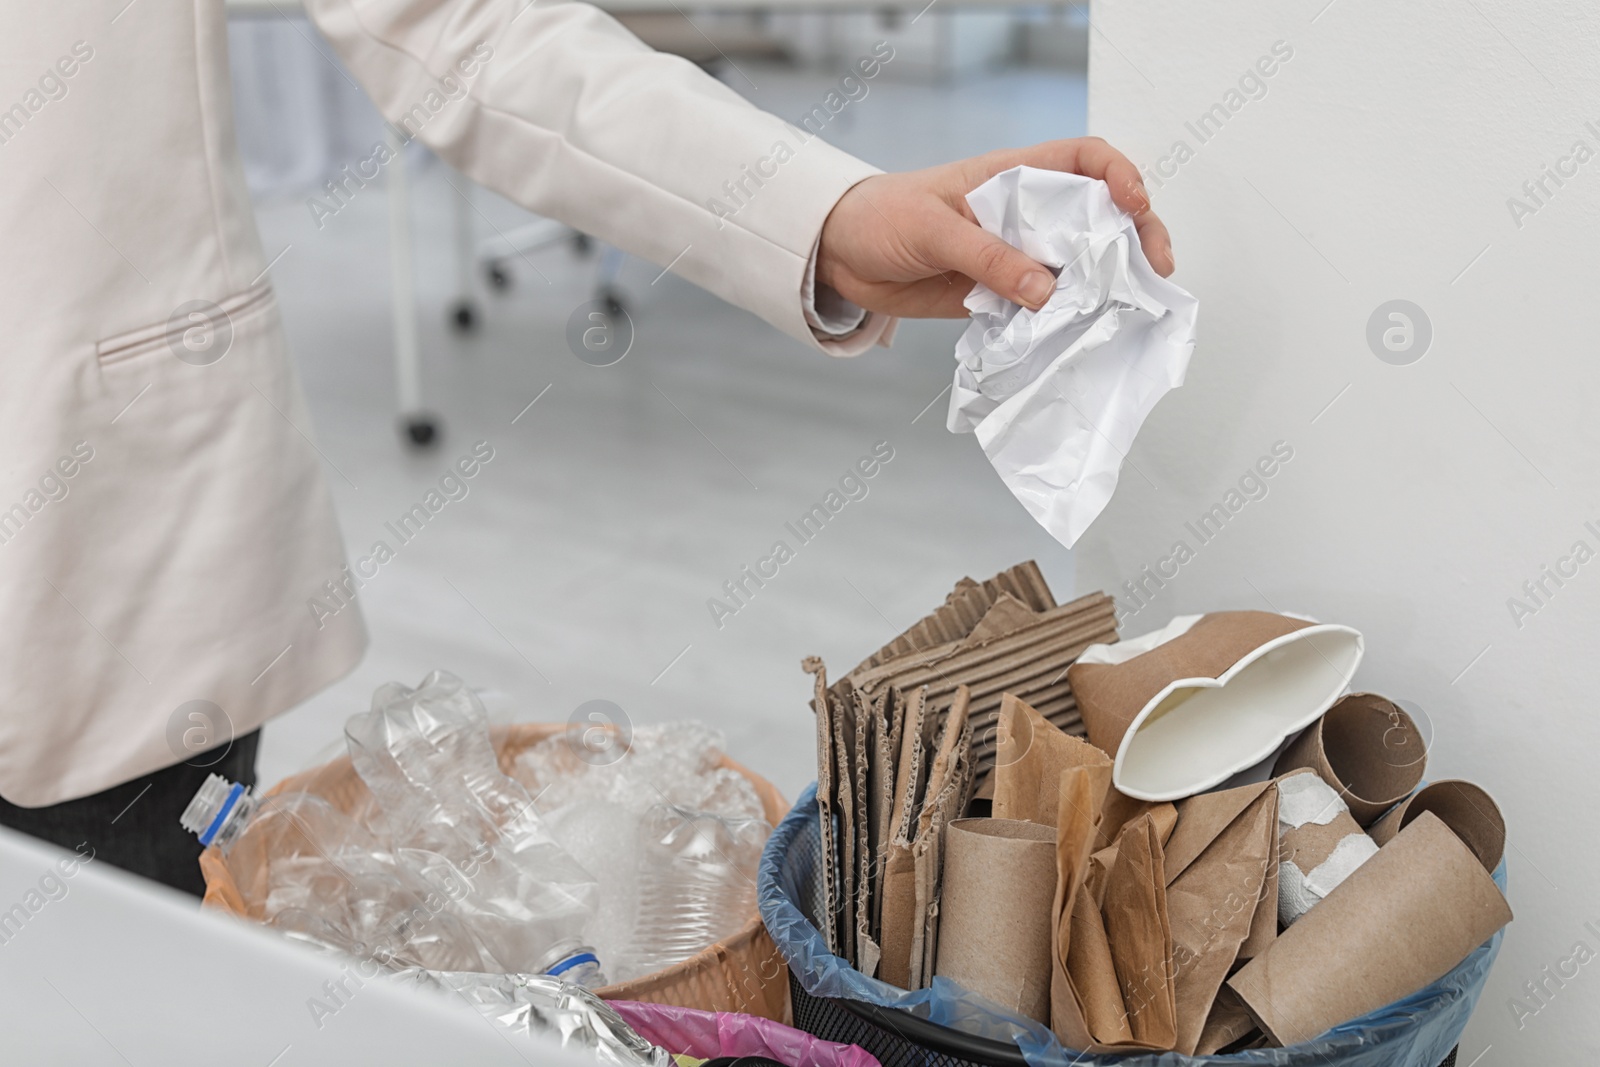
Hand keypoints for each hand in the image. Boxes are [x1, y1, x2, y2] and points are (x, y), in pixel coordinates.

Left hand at [815, 138, 1173, 318]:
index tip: (1135, 207)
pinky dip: (1065, 318)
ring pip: (1078, 265)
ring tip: (1128, 309)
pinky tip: (1080, 333)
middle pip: (1098, 217)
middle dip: (1134, 238)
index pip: (1084, 160)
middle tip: (1153, 272)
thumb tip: (1046, 291)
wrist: (842, 255)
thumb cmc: (882, 218)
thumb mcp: (933, 229)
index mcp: (1012, 176)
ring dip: (1104, 285)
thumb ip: (988, 258)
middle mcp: (1025, 213)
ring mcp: (1017, 254)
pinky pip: (1046, 305)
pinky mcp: (1002, 292)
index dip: (1119, 177)